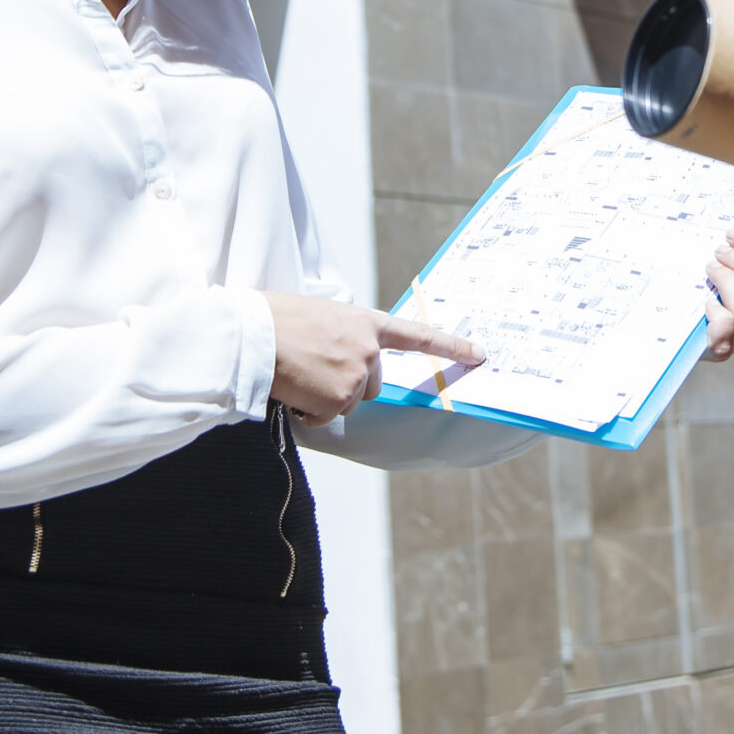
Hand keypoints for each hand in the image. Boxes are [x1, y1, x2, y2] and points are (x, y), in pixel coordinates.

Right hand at [262, 293, 484, 426]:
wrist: (253, 333)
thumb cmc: (276, 319)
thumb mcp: (322, 315)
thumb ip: (345, 333)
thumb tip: (343, 355)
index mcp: (365, 322)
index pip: (417, 335)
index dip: (451, 346)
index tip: (480, 354)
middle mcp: (369, 349)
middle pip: (371, 385)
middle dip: (345, 384)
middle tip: (313, 367)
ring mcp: (357, 375)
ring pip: (348, 403)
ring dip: (324, 398)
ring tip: (299, 373)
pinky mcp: (340, 399)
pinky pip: (326, 418)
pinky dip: (308, 410)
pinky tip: (294, 388)